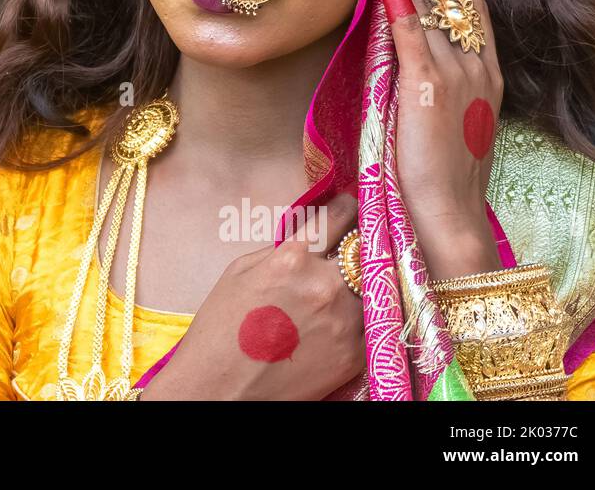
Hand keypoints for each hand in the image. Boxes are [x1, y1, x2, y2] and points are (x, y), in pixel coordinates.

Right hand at [140, 192, 364, 399]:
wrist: (220, 388)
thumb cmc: (220, 328)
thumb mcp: (239, 271)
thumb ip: (280, 249)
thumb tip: (312, 237)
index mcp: (291, 258)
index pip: (338, 218)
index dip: (347, 207)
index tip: (351, 206)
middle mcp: (325, 285)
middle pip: (364, 249)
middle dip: (360, 243)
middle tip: (356, 242)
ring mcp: (345, 321)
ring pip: (375, 286)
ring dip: (366, 281)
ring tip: (351, 284)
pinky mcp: (355, 354)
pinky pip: (372, 322)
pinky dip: (364, 314)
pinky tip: (346, 316)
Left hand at [374, 0, 503, 280]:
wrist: (449, 216)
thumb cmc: (441, 182)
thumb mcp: (445, 127)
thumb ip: (433, 94)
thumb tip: (406, 71)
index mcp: (487, 79)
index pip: (470, 14)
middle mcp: (477, 68)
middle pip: (452, 0)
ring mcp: (454, 73)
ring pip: (430, 5)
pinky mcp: (426, 83)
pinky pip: (407, 25)